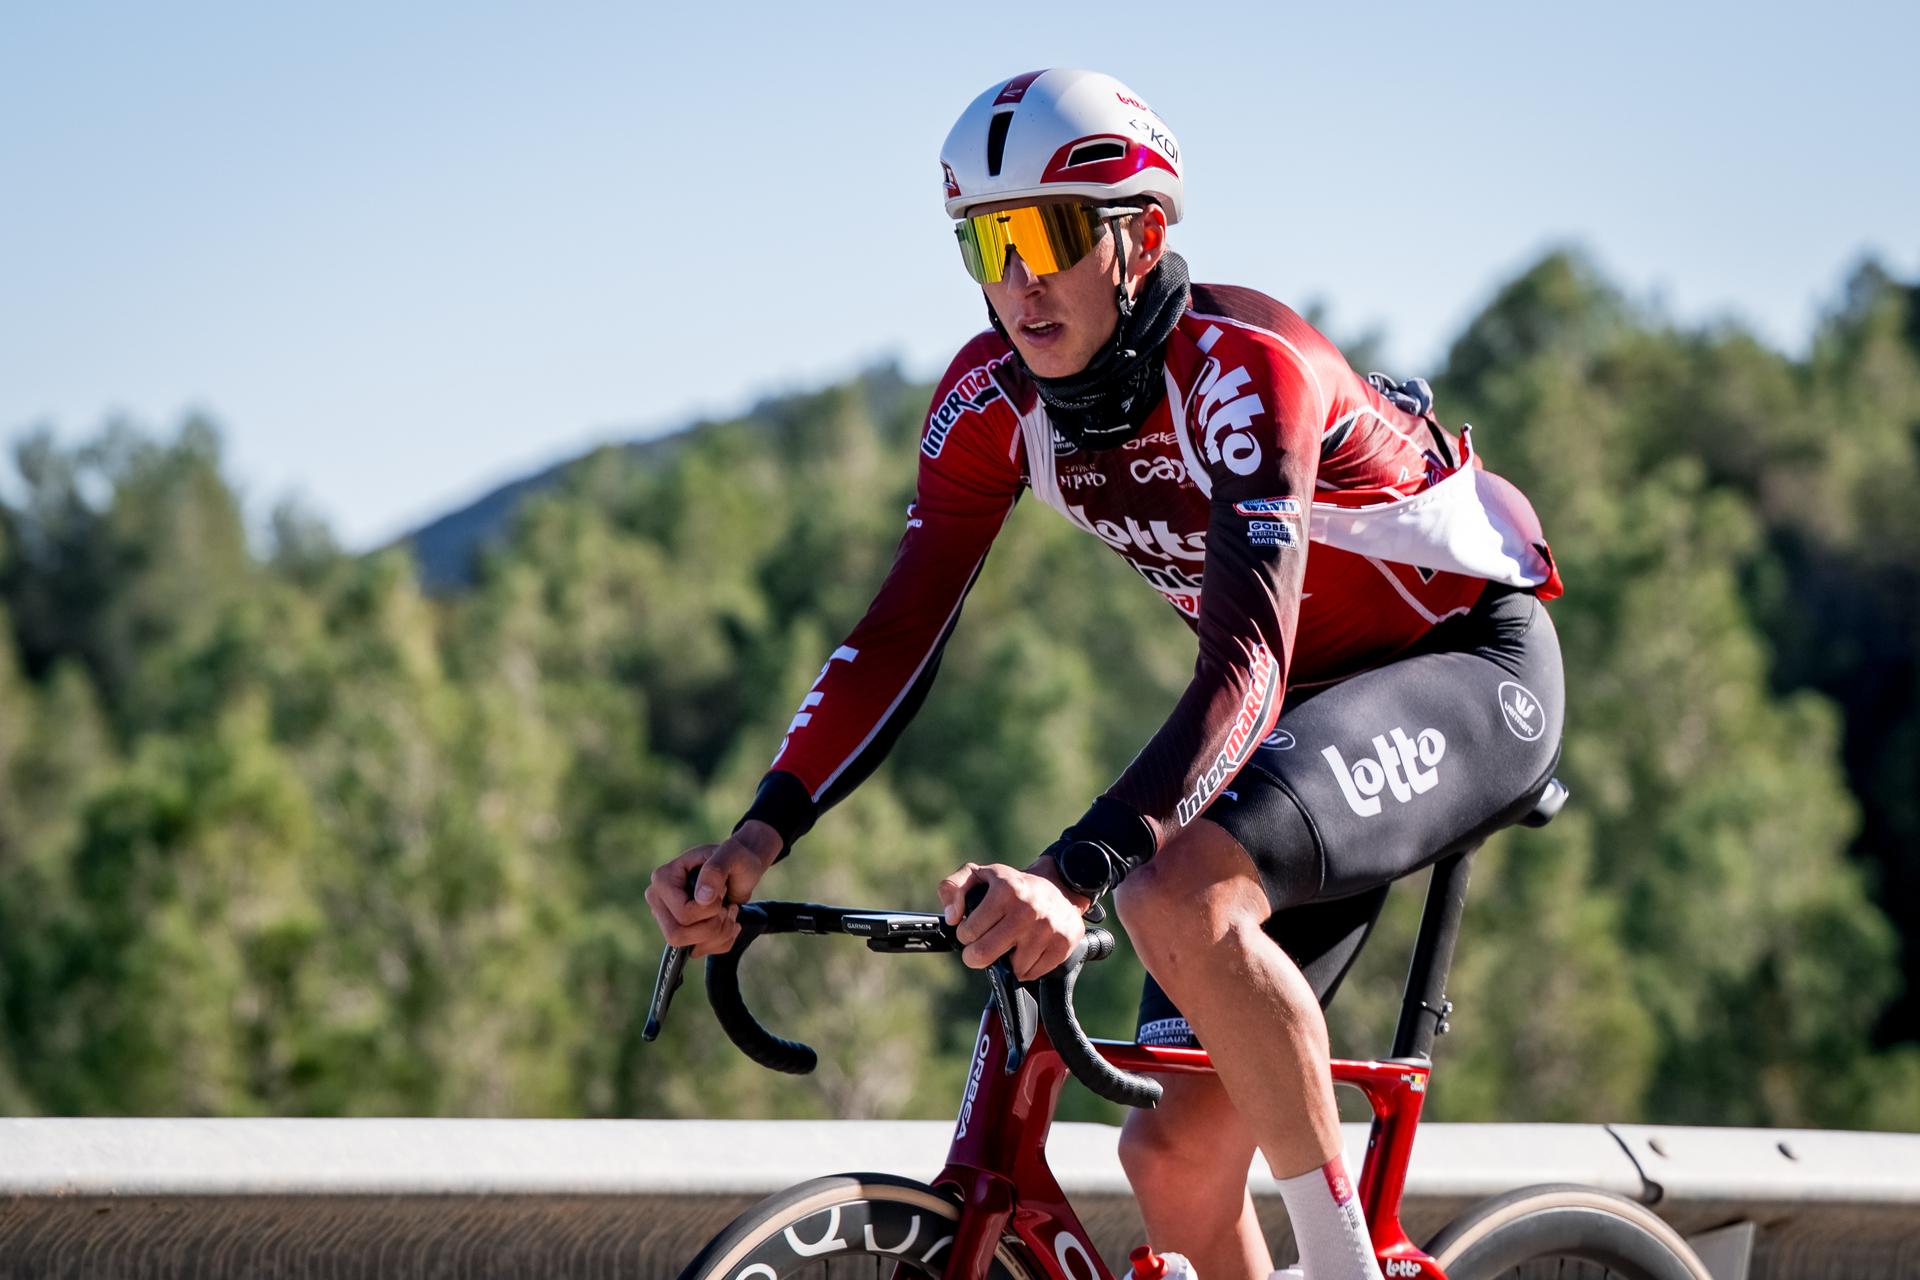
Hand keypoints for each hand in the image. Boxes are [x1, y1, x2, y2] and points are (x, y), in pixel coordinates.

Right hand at [645, 821, 781, 956]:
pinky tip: (729, 922)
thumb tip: (702, 898)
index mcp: (663, 879)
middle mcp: (659, 901)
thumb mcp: (730, 855)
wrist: (742, 868)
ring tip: (731, 913)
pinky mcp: (682, 932)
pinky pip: (699, 952)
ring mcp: (668, 919)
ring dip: (720, 934)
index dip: (710, 910)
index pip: (682, 913)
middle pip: (677, 936)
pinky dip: (722, 941)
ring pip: (689, 948)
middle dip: (712, 928)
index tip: (723, 891)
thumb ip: (715, 871)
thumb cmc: (735, 857)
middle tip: (727, 908)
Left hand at [936, 862, 1086, 981]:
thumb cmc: (1012, 885)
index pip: (968, 933)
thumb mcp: (979, 875)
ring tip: (1009, 944)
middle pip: (984, 955)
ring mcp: (1047, 930)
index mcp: (1005, 891)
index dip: (965, 934)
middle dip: (976, 956)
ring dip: (1005, 961)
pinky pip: (1032, 974)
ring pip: (1011, 969)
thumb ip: (952, 887)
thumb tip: (951, 917)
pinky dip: (1025, 968)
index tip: (973, 929)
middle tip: (981, 947)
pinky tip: (1026, 950)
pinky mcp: (1062, 945)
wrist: (1060, 886)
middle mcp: (1027, 911)